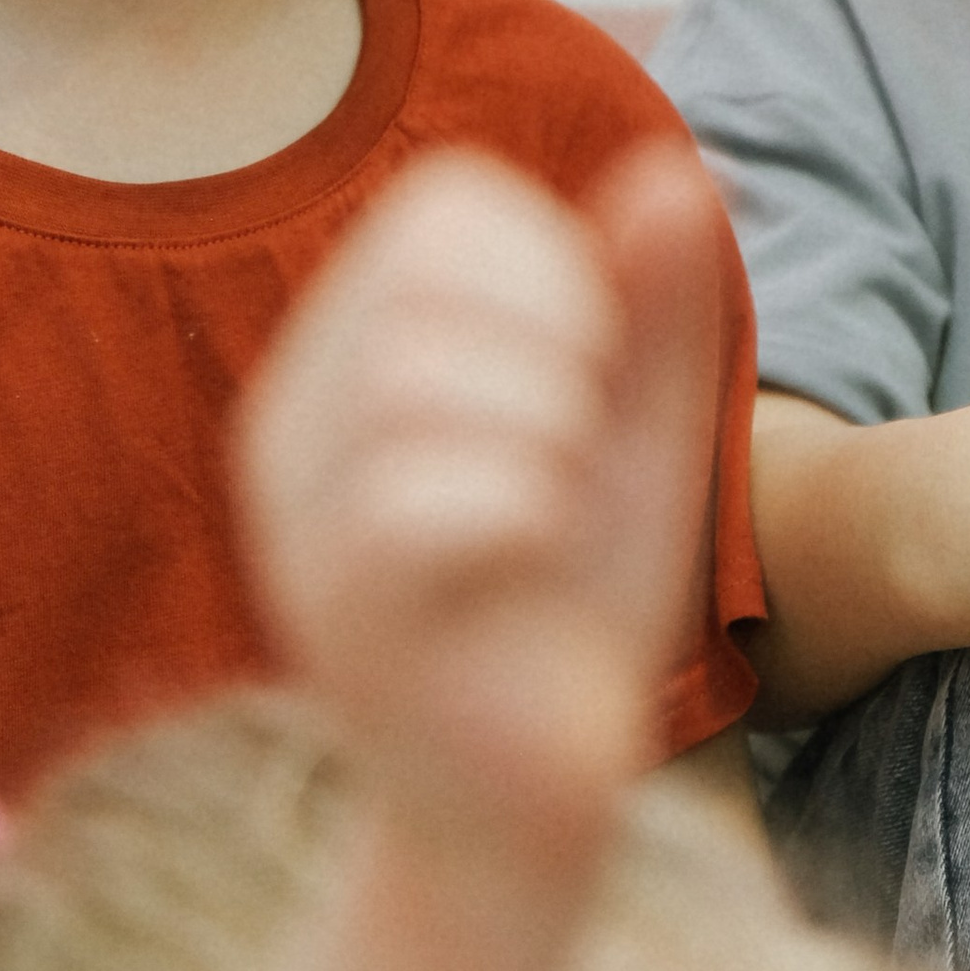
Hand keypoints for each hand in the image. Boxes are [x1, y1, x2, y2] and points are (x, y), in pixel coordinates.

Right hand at [237, 147, 723, 859]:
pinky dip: (522, 510)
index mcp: (352, 358)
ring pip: (411, 378)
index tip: (594, 368)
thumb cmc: (573, 603)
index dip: (556, 260)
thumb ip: (654, 307)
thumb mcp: (638, 432)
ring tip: (562, 503)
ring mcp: (300, 522)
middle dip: (556, 337)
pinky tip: (537, 558)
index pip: (443, 208)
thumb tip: (674, 171)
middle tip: (583, 440)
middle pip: (419, 279)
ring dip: (544, 429)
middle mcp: (295, 427)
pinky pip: (417, 503)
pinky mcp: (338, 616)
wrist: (531, 799)